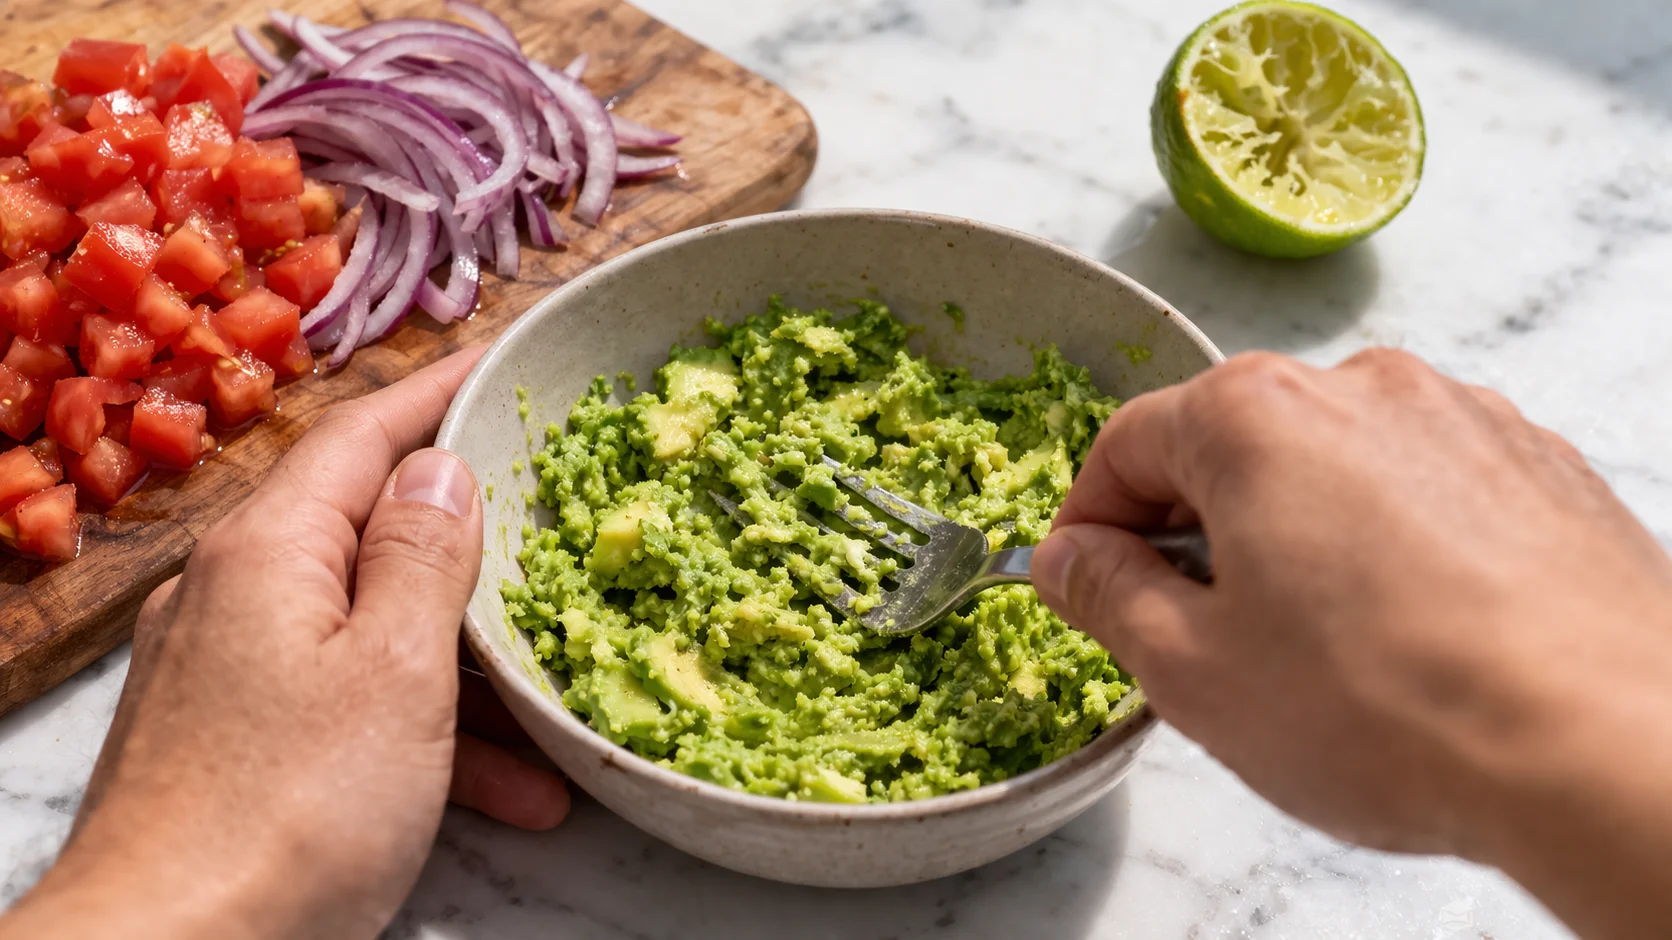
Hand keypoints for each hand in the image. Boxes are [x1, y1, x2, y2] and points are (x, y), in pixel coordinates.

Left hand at [0, 349, 567, 939]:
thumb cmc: (287, 813)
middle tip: (555, 527)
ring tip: (556, 712)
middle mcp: (236, 595)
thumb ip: (425, 559)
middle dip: (473, 545)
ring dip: (468, 669)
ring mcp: (230, 672)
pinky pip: (349, 705)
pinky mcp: (234, 743)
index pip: (364, 435)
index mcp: (269, 552)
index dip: (441, 394)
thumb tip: (442, 471)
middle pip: (370, 532)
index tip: (505, 359)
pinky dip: (426, 733)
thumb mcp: (395, 671)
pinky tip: (508, 791)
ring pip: (372, 631)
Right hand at [1031, 349, 1671, 939]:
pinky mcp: (1541, 467)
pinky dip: (1397, 543)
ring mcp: (1465, 419)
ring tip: (1322, 647)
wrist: (1605, 748)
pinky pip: (1430, 488)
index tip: (1085, 582)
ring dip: (1302, 535)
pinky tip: (1414, 634)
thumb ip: (1108, 598)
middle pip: (1234, 444)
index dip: (1089, 521)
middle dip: (1198, 529)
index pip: (1126, 444)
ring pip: (1336, 464)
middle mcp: (1362, 388)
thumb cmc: (1393, 710)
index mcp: (1254, 417)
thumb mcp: (1194, 673)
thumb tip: (1072, 560)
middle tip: (1199, 632)